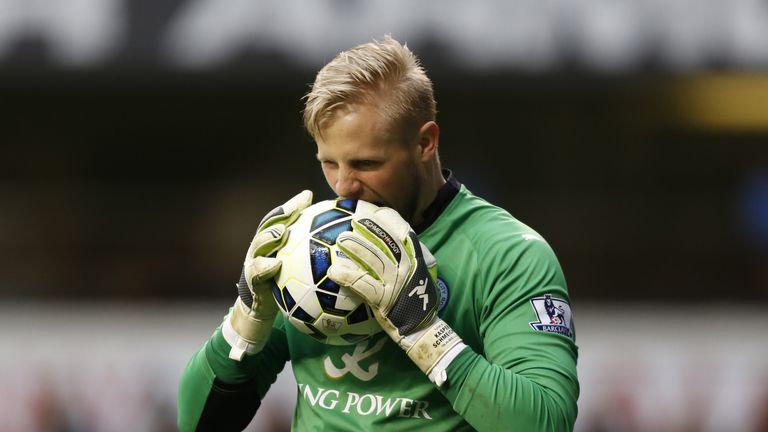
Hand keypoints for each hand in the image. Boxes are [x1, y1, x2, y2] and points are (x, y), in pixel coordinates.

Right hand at [223, 190, 312, 360]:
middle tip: (296, 206)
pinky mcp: (250, 281)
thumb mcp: (298, 271)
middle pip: (269, 225)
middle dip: (282, 213)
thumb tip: (342, 248)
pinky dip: (264, 267)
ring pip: (259, 244)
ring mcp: (253, 262)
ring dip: (269, 236)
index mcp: (274, 243)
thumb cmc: (284, 288)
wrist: (260, 311)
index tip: (308, 196)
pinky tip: (275, 265)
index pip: (283, 219)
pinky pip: (255, 272)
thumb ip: (311, 257)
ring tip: (282, 231)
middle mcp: (262, 248)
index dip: (293, 206)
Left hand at [328, 206, 464, 384]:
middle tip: (353, 219)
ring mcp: (395, 283)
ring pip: (374, 260)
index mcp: (416, 260)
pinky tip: (333, 271)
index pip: (405, 232)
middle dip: (369, 228)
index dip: (389, 220)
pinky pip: (363, 285)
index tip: (376, 211)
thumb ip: (408, 263)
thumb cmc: (417, 304)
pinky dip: (348, 276)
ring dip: (356, 248)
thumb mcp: (420, 278)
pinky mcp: (384, 299)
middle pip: (386, 242)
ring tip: (340, 239)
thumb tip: (394, 250)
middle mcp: (407, 268)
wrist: (423, 329)